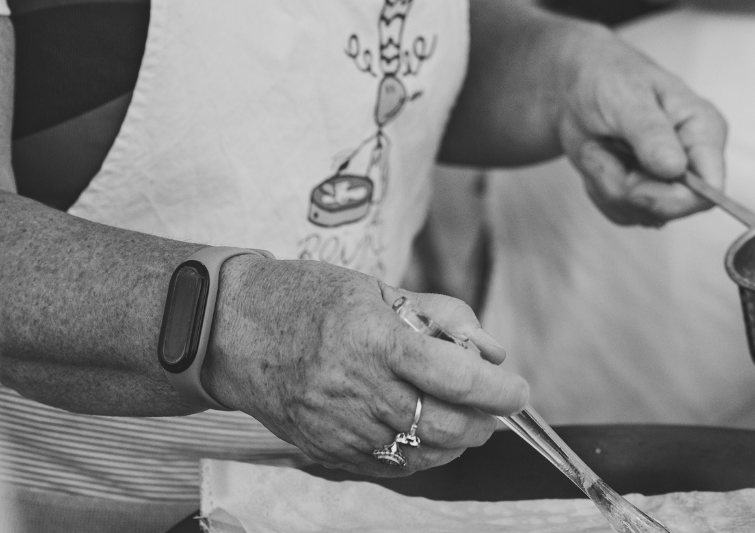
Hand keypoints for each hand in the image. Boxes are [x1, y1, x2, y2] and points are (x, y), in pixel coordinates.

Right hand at [202, 257, 527, 475]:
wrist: (235, 329)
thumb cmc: (309, 297)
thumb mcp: (378, 288)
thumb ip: (440, 316)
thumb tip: (492, 350)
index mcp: (372, 338)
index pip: (452, 376)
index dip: (497, 390)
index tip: (520, 390)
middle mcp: (356, 388)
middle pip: (443, 425)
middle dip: (484, 422)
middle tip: (500, 408)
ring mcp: (339, 427)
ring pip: (422, 453)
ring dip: (458, 441)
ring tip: (468, 418)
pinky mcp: (326, 450)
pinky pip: (391, 466)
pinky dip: (422, 454)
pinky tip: (429, 433)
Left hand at [554, 22, 727, 226]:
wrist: (579, 83)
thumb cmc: (608, 77)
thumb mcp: (625, 97)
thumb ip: (650, 132)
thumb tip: (675, 167)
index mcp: (704, 129)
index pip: (710, 188)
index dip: (672, 199)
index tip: (631, 185)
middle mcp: (693, 159)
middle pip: (672, 208)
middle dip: (626, 187)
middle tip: (600, 150)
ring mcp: (670, 179)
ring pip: (643, 214)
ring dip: (608, 185)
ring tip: (599, 146)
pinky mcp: (647, 192)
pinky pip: (624, 213)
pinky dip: (600, 189)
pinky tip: (599, 158)